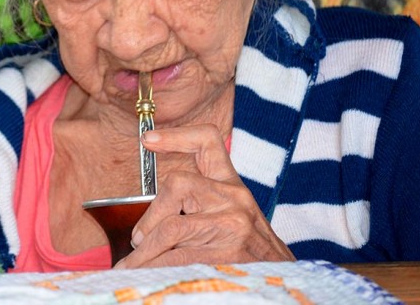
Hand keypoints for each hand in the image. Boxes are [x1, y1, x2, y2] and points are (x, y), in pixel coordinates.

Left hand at [115, 124, 294, 268]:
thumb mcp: (233, 216)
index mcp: (232, 184)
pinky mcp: (227, 254)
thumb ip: (200, 204)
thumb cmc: (252, 250)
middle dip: (150, 215)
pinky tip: (140, 275)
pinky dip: (152, 268)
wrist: (290, 284)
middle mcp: (234, 198)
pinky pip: (177, 258)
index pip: (208, 142)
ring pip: (171, 227)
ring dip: (144, 251)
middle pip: (177, 184)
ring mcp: (232, 225)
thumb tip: (149, 218)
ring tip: (130, 264)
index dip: (177, 135)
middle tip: (138, 239)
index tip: (149, 140)